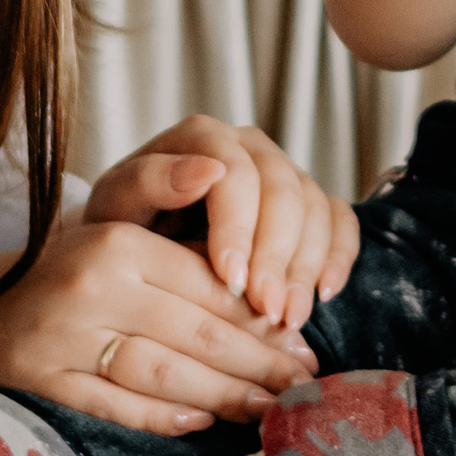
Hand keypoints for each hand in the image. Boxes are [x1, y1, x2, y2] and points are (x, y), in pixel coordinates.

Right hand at [0, 218, 315, 433]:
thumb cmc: (65, 275)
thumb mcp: (119, 237)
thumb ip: (186, 254)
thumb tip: (270, 295)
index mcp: (117, 241)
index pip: (210, 286)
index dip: (263, 320)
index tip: (302, 342)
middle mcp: (91, 285)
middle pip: (197, 335)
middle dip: (259, 365)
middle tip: (301, 386)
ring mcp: (63, 336)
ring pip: (165, 374)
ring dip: (225, 397)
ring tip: (265, 409)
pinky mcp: (41, 380)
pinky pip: (116, 405)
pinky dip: (163, 416)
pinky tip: (199, 420)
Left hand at [85, 117, 360, 330]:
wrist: (135, 253)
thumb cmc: (123, 229)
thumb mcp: (115, 208)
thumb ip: (149, 183)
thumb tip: (207, 169)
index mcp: (202, 137)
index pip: (235, 171)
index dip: (239, 226)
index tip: (232, 279)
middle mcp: (249, 148)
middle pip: (283, 191)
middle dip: (277, 256)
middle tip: (266, 310)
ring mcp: (283, 173)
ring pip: (315, 208)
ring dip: (306, 267)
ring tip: (288, 318)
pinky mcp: (308, 205)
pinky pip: (340, 221)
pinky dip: (338, 257)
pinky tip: (323, 294)